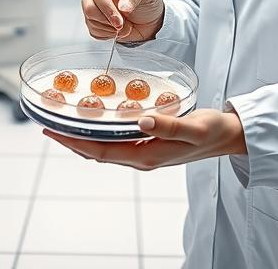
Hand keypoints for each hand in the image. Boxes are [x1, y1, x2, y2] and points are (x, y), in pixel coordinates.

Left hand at [44, 108, 246, 169]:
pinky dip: (101, 133)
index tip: (52, 131)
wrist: (228, 137)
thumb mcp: (193, 126)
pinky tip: (97, 121)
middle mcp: (141, 157)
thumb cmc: (212, 130)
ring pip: (105, 148)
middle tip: (49, 124)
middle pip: (96, 152)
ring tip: (65, 122)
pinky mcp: (150, 145)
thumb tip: (140, 120)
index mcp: (146, 155)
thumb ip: (168, 124)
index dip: (74, 142)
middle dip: (71, 140)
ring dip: (84, 137)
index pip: (99, 151)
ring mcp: (145, 153)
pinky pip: (117, 142)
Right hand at [82, 0, 163, 43]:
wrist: (150, 17)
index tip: (119, 21)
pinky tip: (119, 30)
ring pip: (91, 22)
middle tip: (123, 26)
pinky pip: (94, 32)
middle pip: (90, 8)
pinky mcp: (94, 23)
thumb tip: (122, 7)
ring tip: (126, 26)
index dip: (107, 8)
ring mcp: (93, 8)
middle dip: (107, 21)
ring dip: (110, 29)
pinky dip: (108, 35)